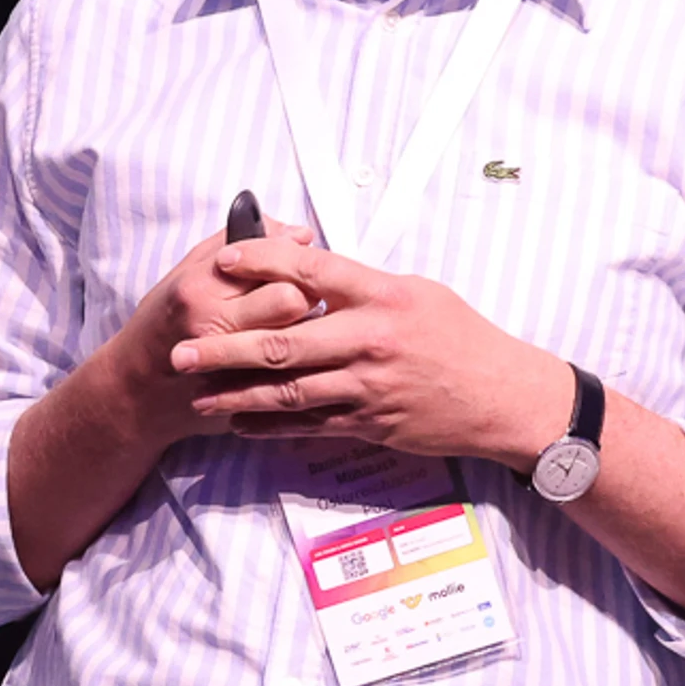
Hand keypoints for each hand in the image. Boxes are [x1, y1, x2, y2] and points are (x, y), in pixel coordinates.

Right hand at [100, 216, 317, 449]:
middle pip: (291, 300)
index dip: (293, 258)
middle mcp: (214, 327)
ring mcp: (229, 368)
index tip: (300, 257)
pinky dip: (303, 362)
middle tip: (309, 292)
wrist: (136, 391)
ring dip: (309, 327)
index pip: (270, 264)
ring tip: (306, 321)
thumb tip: (296, 232)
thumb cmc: (162, 324)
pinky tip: (298, 354)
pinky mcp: (243, 398)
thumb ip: (238, 244)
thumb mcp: (187, 273)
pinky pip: (292, 376)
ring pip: (297, 339)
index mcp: (199, 290)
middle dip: (308, 292)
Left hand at [171, 238, 570, 469]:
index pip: (311, 272)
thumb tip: (316, 275)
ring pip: (288, 392)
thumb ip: (365, 287)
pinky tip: (240, 421)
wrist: (502, 397)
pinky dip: (271, 424)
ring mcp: (367, 387)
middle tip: (181, 350)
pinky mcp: (369, 423)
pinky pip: (309, 425)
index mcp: (382, 297)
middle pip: (282, 342)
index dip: (262, 263)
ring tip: (197, 393)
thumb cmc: (462, 337)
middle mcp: (369, 341)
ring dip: (236, 394)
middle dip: (225, 347)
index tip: (223, 260)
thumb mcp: (419, 292)